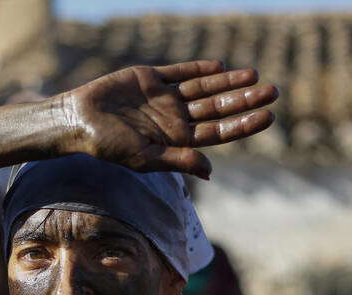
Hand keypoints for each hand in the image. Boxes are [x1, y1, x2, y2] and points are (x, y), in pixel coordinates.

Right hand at [57, 60, 277, 178]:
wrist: (78, 120)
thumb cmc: (107, 145)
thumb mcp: (145, 158)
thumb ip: (178, 160)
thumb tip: (210, 170)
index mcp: (177, 140)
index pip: (219, 132)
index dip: (244, 124)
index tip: (268, 116)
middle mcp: (174, 119)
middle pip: (218, 109)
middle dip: (244, 100)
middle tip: (273, 91)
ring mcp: (164, 98)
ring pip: (204, 89)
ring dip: (229, 82)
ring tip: (254, 75)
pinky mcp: (150, 78)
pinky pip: (181, 72)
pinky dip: (200, 69)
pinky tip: (220, 66)